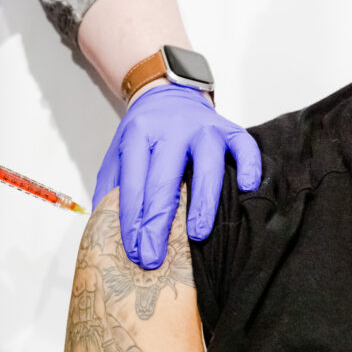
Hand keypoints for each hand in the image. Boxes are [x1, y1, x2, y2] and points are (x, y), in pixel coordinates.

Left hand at [93, 84, 260, 268]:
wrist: (169, 93)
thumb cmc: (145, 133)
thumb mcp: (118, 152)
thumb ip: (110, 186)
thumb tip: (102, 228)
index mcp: (139, 135)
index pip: (134, 183)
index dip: (132, 221)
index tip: (134, 251)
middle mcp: (172, 130)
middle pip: (164, 180)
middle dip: (157, 224)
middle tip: (153, 258)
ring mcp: (203, 128)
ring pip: (207, 164)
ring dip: (202, 202)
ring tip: (196, 234)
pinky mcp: (229, 128)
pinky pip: (244, 146)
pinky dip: (249, 166)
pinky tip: (246, 188)